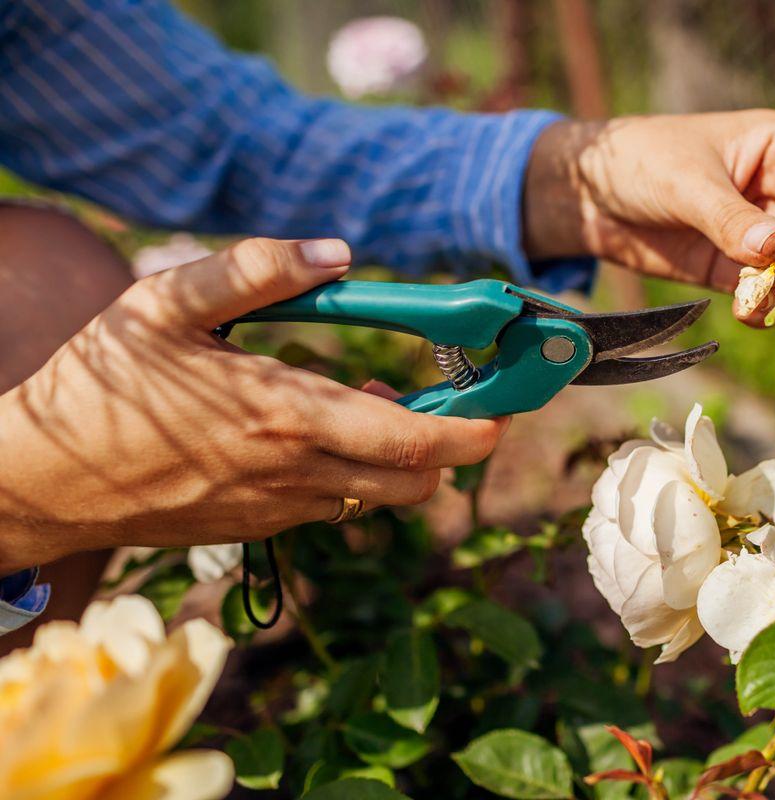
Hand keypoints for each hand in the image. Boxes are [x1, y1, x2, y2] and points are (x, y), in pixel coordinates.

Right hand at [0, 238, 506, 572]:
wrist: (39, 481)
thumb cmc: (99, 388)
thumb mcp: (165, 304)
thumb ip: (257, 269)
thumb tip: (338, 252)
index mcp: (285, 414)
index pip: (417, 441)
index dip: (476, 429)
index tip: (505, 406)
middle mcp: (295, 472)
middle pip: (418, 481)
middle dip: (453, 446)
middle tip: (450, 399)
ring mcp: (279, 510)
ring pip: (379, 495)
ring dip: (399, 457)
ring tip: (367, 403)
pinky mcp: (259, 528)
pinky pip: (335, 504)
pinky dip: (353, 472)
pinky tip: (315, 431)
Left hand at [523, 110, 774, 324]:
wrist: (588, 196)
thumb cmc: (639, 161)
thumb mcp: (684, 182)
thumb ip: (728, 217)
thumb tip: (774, 249)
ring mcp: (763, 232)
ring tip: (762, 304)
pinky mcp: (737, 268)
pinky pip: (768, 292)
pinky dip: (766, 307)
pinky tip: (746, 314)